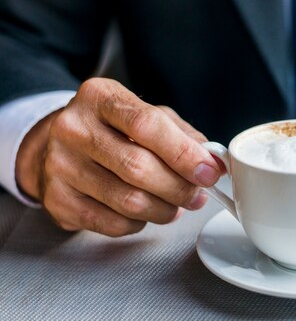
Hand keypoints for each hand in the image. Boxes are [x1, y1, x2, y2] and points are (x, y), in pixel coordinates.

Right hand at [15, 77, 221, 235]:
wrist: (60, 145)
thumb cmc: (114, 129)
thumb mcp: (148, 115)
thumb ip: (182, 135)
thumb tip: (212, 161)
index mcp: (100, 97)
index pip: (148, 125)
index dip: (184, 154)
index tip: (209, 172)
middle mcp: (73, 127)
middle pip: (138, 167)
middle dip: (179, 188)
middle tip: (197, 195)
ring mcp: (60, 165)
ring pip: (128, 201)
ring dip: (164, 210)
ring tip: (175, 206)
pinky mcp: (57, 199)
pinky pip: (112, 222)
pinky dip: (138, 223)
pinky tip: (144, 212)